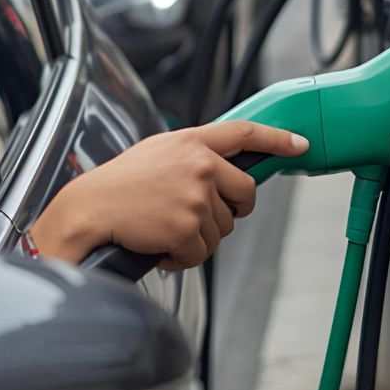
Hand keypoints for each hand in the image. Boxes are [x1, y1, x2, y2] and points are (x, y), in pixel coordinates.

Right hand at [30, 121, 307, 268]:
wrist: (90, 210)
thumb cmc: (117, 185)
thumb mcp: (156, 154)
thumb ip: (191, 156)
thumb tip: (222, 176)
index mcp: (190, 141)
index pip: (244, 133)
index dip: (276, 138)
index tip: (299, 143)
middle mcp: (199, 164)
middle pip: (244, 195)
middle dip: (232, 211)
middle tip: (200, 217)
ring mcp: (196, 196)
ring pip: (221, 230)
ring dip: (196, 237)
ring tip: (162, 226)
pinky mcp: (188, 227)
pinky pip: (201, 253)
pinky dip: (181, 256)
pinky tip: (158, 243)